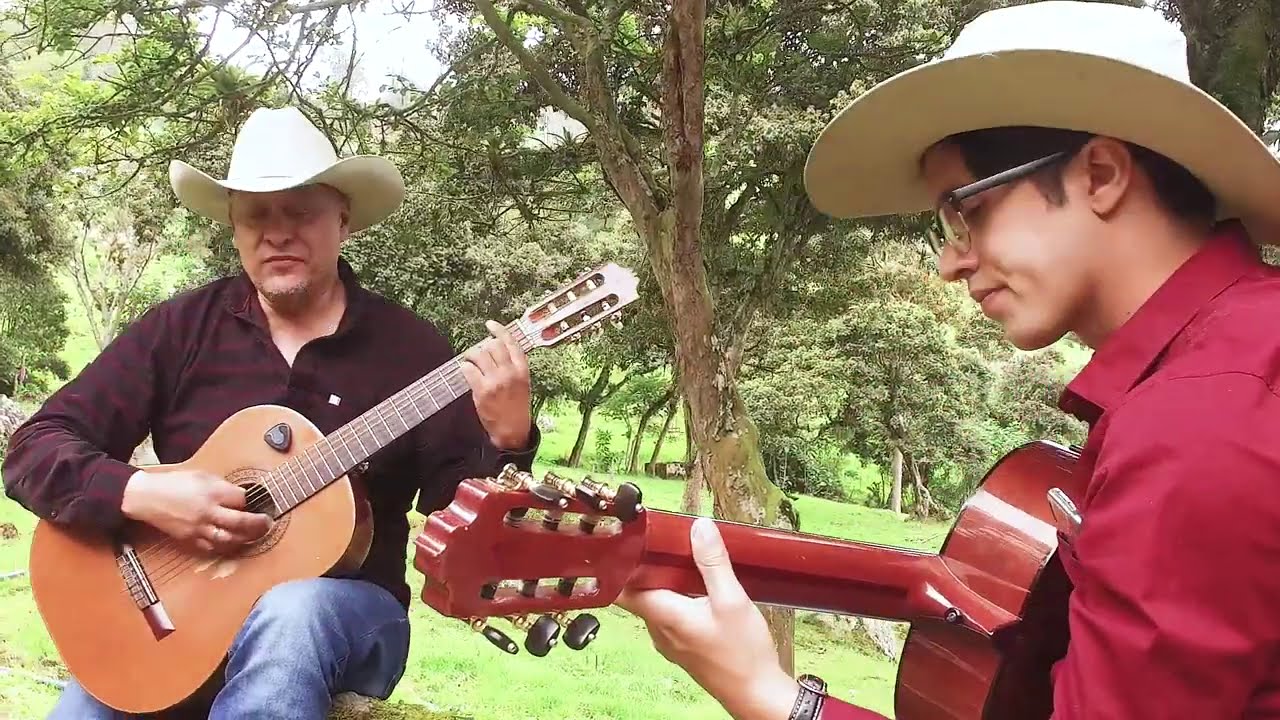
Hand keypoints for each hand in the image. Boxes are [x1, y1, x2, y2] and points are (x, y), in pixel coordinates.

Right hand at [121, 469, 273, 554]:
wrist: (148, 497)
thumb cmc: (175, 483)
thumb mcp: (203, 475)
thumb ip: (223, 486)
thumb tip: (242, 495)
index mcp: (212, 492)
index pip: (242, 500)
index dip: (254, 500)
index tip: (261, 501)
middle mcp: (207, 511)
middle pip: (241, 522)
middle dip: (259, 524)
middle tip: (268, 523)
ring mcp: (199, 528)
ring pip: (229, 539)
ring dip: (246, 539)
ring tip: (255, 535)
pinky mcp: (190, 539)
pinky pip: (212, 547)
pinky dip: (225, 546)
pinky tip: (234, 542)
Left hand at [460, 319, 531, 449]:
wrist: (513, 430)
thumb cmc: (516, 406)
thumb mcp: (522, 383)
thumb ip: (512, 366)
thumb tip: (494, 348)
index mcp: (522, 369)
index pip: (511, 342)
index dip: (499, 330)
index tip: (490, 324)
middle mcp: (510, 373)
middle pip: (493, 345)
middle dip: (482, 346)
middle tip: (477, 353)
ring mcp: (496, 381)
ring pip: (479, 354)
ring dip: (471, 355)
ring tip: (470, 362)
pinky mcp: (482, 390)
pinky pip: (468, 369)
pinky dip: (465, 368)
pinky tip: (466, 372)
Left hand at [615, 518, 799, 719]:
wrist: (757, 694)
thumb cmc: (743, 653)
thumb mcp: (732, 600)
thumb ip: (713, 563)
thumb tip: (699, 528)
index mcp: (663, 615)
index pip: (621, 588)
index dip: (619, 564)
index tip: (628, 540)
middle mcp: (659, 630)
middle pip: (638, 592)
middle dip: (647, 566)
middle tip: (663, 541)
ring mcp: (670, 642)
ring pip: (655, 603)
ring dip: (663, 582)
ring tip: (681, 558)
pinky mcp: (683, 647)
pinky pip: (669, 616)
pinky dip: (677, 598)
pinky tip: (697, 588)